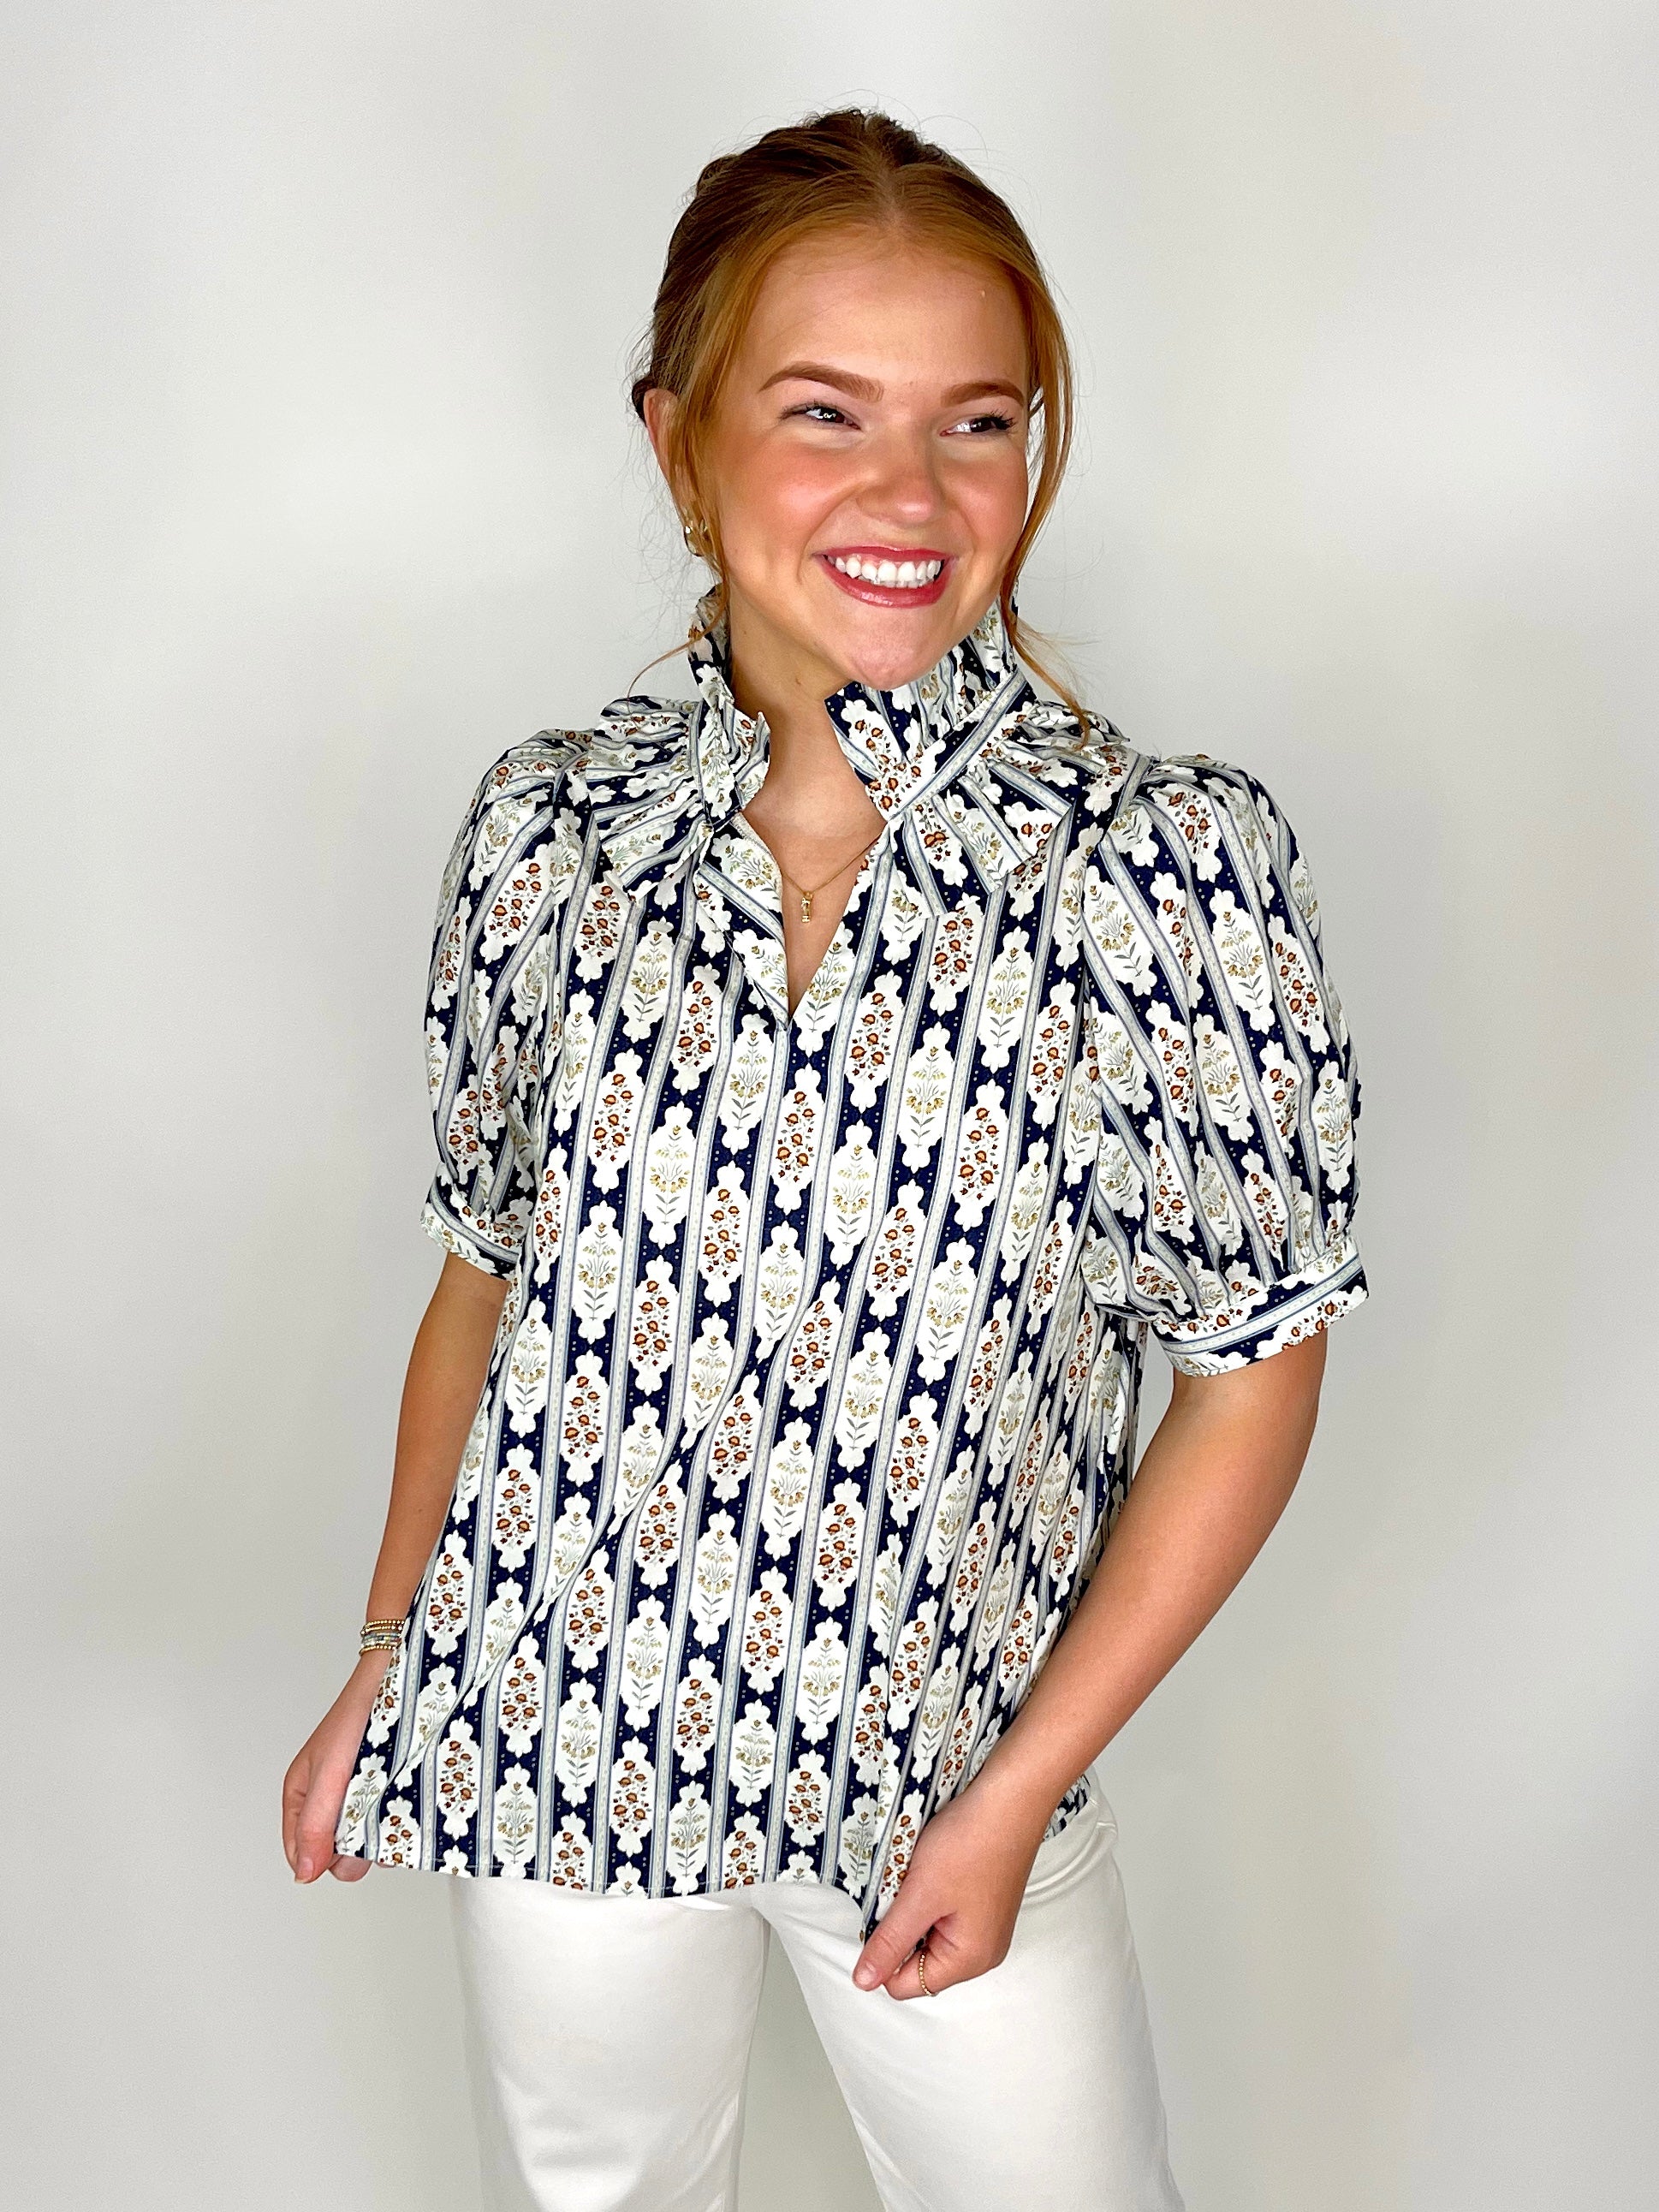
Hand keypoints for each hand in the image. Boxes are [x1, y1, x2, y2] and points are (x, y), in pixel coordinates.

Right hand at [282, 1653, 390, 1884]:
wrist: (399, 1681)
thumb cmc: (355, 1716)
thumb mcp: (329, 1774)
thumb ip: (316, 1824)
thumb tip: (304, 1874)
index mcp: (302, 1798)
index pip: (303, 1855)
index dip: (324, 1859)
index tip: (346, 1846)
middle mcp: (329, 1802)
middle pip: (338, 1855)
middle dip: (358, 1849)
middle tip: (372, 1821)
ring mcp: (359, 1798)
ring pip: (367, 1841)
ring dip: (383, 1834)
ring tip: (394, 1806)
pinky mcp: (386, 1791)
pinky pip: (390, 1822)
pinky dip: (400, 1820)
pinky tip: (409, 1804)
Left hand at [850, 1775, 1054, 2000]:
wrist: (1010, 1797)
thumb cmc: (973, 1842)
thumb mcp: (920, 1895)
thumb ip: (890, 1942)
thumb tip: (864, 1981)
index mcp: (970, 1960)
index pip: (906, 1984)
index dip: (882, 1953)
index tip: (880, 1914)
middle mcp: (982, 1951)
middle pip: (918, 1961)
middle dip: (901, 1928)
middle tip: (903, 1891)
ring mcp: (985, 1927)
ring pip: (927, 1934)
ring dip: (913, 1909)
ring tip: (920, 1876)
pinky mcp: (982, 1903)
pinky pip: (941, 1914)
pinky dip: (928, 1895)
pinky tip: (932, 1868)